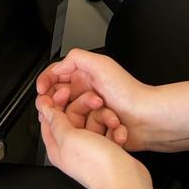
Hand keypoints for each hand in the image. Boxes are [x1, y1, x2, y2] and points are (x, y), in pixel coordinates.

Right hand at [36, 48, 155, 152]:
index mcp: (84, 75)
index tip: (42, 90)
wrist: (146, 118)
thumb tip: (56, 68)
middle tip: (60, 104)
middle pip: (57, 97)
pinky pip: (79, 129)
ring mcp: (88, 111)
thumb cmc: (128, 92)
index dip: (46, 82)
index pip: (55, 76)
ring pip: (67, 115)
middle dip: (57, 101)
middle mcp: (84, 92)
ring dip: (78, 113)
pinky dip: (87, 127)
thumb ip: (75, 59)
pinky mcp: (92, 128)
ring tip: (94, 110)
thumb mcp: (101, 64)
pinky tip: (97, 124)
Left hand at [39, 103, 150, 188]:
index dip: (56, 101)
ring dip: (107, 118)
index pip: (51, 118)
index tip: (66, 91)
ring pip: (96, 120)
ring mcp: (92, 147)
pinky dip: (116, 130)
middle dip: (89, 106)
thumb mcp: (69, 137)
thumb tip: (45, 109)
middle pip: (76, 114)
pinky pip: (110, 130)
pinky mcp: (108, 148)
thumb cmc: (96, 165)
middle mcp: (74, 146)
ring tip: (114, 124)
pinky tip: (119, 135)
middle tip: (98, 102)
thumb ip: (56, 121)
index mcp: (58, 145)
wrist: (124, 181)